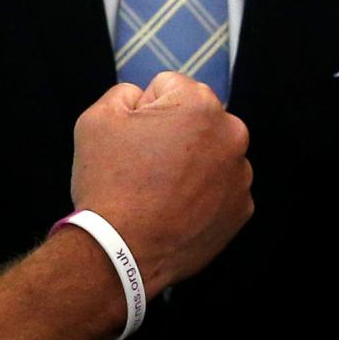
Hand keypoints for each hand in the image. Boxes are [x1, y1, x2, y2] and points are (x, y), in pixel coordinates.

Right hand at [69, 71, 253, 290]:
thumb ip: (124, 93)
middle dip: (174, 133)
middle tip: (145, 166)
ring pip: (211, 154)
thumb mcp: (97, 119)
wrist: (121, 252)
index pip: (168, 87)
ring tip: (160, 192)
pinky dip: (202, 196)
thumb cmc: (109, 183)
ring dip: (191, 164)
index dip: (142, 110)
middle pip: (196, 119)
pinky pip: (219, 189)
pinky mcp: (242, 210)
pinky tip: (175, 210)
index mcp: (200, 104)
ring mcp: (241, 176)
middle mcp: (232, 135)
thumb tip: (141, 98)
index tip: (133, 139)